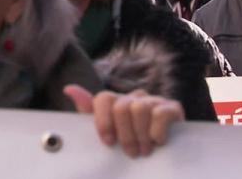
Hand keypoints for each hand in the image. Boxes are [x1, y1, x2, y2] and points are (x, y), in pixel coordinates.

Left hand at [64, 85, 183, 157]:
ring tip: (145, 150)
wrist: (167, 152)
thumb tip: (69, 88)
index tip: (108, 143)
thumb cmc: (134, 142)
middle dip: (125, 135)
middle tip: (132, 153)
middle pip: (121, 107)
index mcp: (118, 102)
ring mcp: (155, 101)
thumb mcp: (109, 132)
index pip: (104, 98)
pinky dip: (157, 132)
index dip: (103, 121)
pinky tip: (158, 141)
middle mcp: (135, 97)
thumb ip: (89, 112)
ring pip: (139, 109)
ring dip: (141, 136)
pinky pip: (160, 114)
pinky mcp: (173, 107)